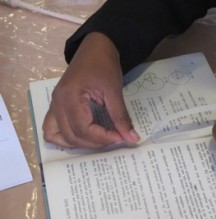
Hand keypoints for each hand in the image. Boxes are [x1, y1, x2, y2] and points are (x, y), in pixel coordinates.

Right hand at [42, 32, 139, 148]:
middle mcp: (57, 103)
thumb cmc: (104, 64)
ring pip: (57, 136)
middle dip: (95, 142)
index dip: (103, 137)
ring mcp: (54, 104)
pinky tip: (82, 135)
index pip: (83, 129)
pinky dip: (64, 137)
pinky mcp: (57, 105)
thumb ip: (121, 116)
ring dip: (79, 143)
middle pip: (71, 136)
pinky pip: (52, 129)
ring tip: (99, 138)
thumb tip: (132, 138)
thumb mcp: (114, 90)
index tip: (121, 137)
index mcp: (70, 97)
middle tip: (114, 137)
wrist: (95, 47)